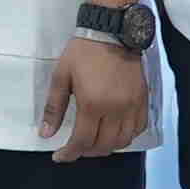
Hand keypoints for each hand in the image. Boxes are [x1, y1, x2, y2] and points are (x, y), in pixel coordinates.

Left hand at [40, 32, 149, 160]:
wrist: (112, 31)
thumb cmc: (83, 52)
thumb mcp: (61, 77)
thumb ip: (54, 108)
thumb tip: (46, 134)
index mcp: (92, 104)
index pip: (82, 141)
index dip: (69, 154)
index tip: (60, 156)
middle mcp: (115, 109)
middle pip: (103, 145)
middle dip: (86, 152)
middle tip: (75, 147)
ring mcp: (132, 105)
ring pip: (123, 141)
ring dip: (107, 147)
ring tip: (94, 142)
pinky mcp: (143, 99)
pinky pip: (138, 128)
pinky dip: (126, 137)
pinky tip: (115, 132)